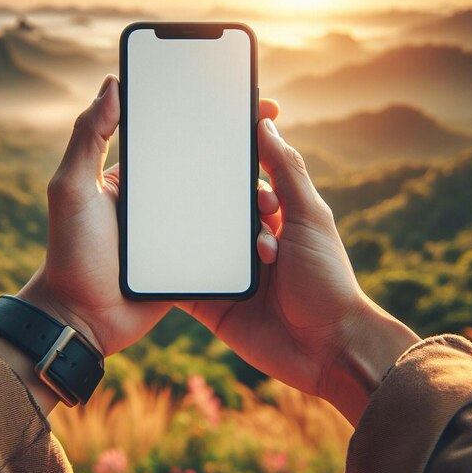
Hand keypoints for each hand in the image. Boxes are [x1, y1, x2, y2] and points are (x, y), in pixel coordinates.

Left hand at [17, 77, 284, 358]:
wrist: (82, 316)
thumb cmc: (71, 250)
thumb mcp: (72, 187)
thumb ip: (88, 137)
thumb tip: (111, 84)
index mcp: (138, 174)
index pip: (175, 133)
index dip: (204, 110)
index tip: (234, 93)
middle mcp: (162, 196)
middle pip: (207, 162)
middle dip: (239, 140)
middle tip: (267, 118)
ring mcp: (179, 226)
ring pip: (222, 199)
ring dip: (249, 186)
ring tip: (272, 182)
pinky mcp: (191, 255)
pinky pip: (223, 237)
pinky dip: (244, 228)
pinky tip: (267, 220)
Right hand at [180, 114, 418, 425]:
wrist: (326, 349)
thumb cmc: (326, 278)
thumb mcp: (309, 216)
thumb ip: (286, 171)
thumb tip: (266, 123)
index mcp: (273, 219)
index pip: (244, 184)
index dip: (228, 165)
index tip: (205, 138)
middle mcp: (247, 244)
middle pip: (214, 212)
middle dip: (199, 199)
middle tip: (174, 178)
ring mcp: (227, 273)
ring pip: (194, 243)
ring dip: (183, 232)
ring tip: (158, 211)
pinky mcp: (211, 302)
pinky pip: (182, 281)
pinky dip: (168, 270)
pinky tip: (146, 253)